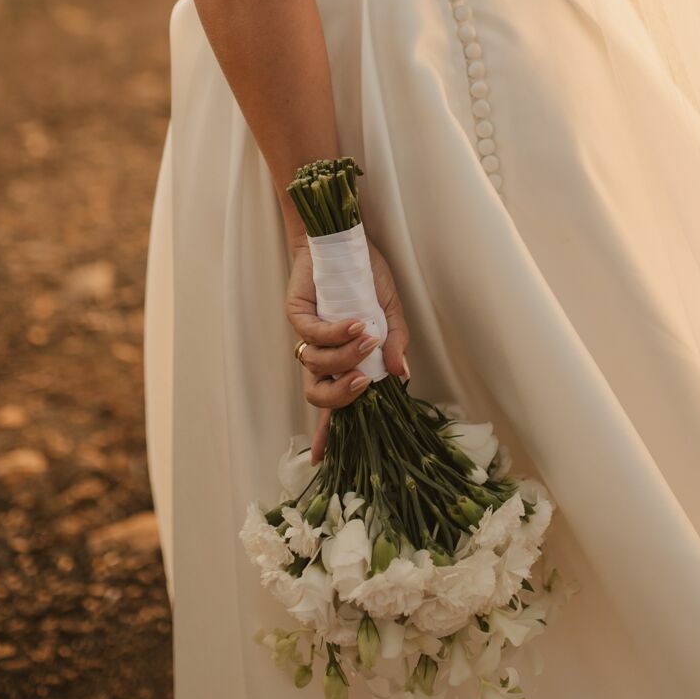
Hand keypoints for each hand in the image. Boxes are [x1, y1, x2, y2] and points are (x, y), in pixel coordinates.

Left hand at [285, 236, 410, 463]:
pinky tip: (357, 323)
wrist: (346, 237)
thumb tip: (401, 376)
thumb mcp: (390, 311)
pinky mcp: (298, 312)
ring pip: (316, 366)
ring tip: (369, 336)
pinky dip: (337, 334)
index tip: (323, 461)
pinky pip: (314, 335)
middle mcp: (321, 353)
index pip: (331, 404)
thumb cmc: (365, 274)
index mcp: (341, 359)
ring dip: (346, 357)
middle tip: (365, 380)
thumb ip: (397, 343)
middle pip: (317, 395)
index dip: (326, 433)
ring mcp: (307, 334)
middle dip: (341, 396)